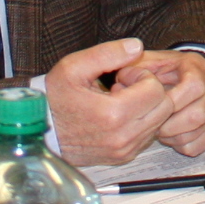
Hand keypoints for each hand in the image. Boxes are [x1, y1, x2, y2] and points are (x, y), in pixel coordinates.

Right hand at [44, 38, 180, 166]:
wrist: (41, 132)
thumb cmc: (55, 99)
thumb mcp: (73, 67)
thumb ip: (107, 53)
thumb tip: (136, 46)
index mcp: (113, 114)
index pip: (155, 90)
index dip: (142, 76)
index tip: (122, 76)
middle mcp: (122, 137)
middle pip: (164, 107)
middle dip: (149, 91)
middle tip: (124, 87)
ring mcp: (124, 150)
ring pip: (159, 122)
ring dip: (146, 108)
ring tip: (120, 101)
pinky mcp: (123, 157)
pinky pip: (147, 136)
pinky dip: (141, 122)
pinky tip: (119, 115)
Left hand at [126, 48, 204, 156]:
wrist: (184, 75)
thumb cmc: (162, 72)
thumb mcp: (147, 63)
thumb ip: (133, 70)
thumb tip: (119, 86)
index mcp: (196, 67)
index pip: (194, 86)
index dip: (173, 101)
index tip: (155, 107)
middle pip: (199, 114)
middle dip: (171, 125)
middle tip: (154, 126)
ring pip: (200, 130)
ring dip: (175, 136)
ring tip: (161, 131)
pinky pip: (203, 144)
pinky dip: (183, 145)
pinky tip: (172, 137)